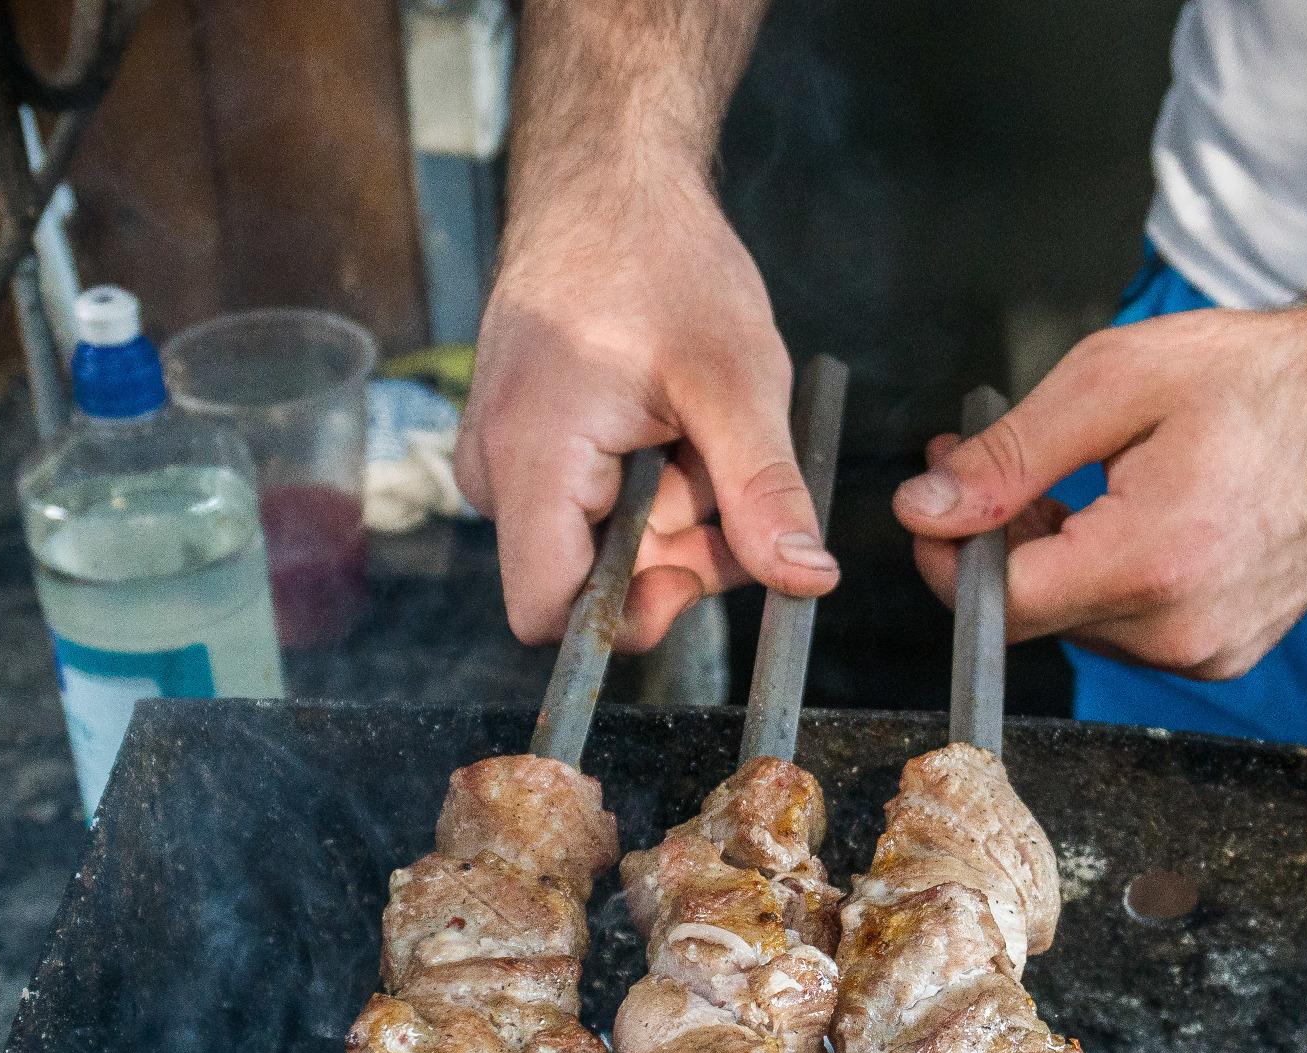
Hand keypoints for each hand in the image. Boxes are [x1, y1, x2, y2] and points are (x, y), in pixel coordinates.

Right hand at [457, 174, 836, 651]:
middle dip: (677, 549)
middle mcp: (499, 471)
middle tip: (724, 469)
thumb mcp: (737, 380)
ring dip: (675, 511)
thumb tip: (807, 580)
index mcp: (532, 462)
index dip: (630, 618)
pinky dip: (655, 483)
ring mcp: (508, 459)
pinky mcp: (530, 447)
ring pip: (606, 545)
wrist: (607, 180)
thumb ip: (764, 493)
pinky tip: (672, 422)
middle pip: (593, 581)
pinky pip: (599, 505)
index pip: (549, 613)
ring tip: (695, 425)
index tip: (697, 574)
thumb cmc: (659, 258)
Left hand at [893, 295, 1306, 680]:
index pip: (1001, 603)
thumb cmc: (1261, 381)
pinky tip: (1123, 512)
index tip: (936, 496)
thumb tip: (925, 509)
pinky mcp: (1222, 655)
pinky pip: (1126, 627)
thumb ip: (1010, 455)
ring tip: (1068, 473)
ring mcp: (1207, 653)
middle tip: (977, 457)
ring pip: (1076, 621)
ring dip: (1051, 557)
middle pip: (1035, 614)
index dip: (948, 552)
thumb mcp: (1115, 381)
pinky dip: (1105, 575)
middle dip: (994, 542)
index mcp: (1153, 565)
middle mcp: (1182, 631)